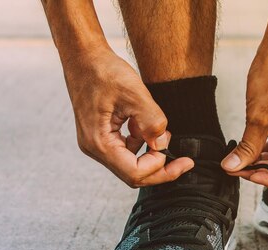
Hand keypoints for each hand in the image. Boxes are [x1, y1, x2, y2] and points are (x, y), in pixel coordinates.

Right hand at [62, 47, 192, 186]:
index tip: (182, 159)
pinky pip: (126, 150)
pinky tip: (148, 126)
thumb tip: (162, 144)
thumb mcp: (134, 93)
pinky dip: (142, 143)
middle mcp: (95, 148)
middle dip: (160, 168)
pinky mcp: (102, 136)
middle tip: (184, 162)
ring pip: (131, 164)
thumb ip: (151, 121)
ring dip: (151, 153)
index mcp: (99, 143)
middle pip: (133, 174)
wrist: (84, 56)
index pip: (135, 173)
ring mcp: (97, 143)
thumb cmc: (103, 70)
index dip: (161, 169)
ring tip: (163, 132)